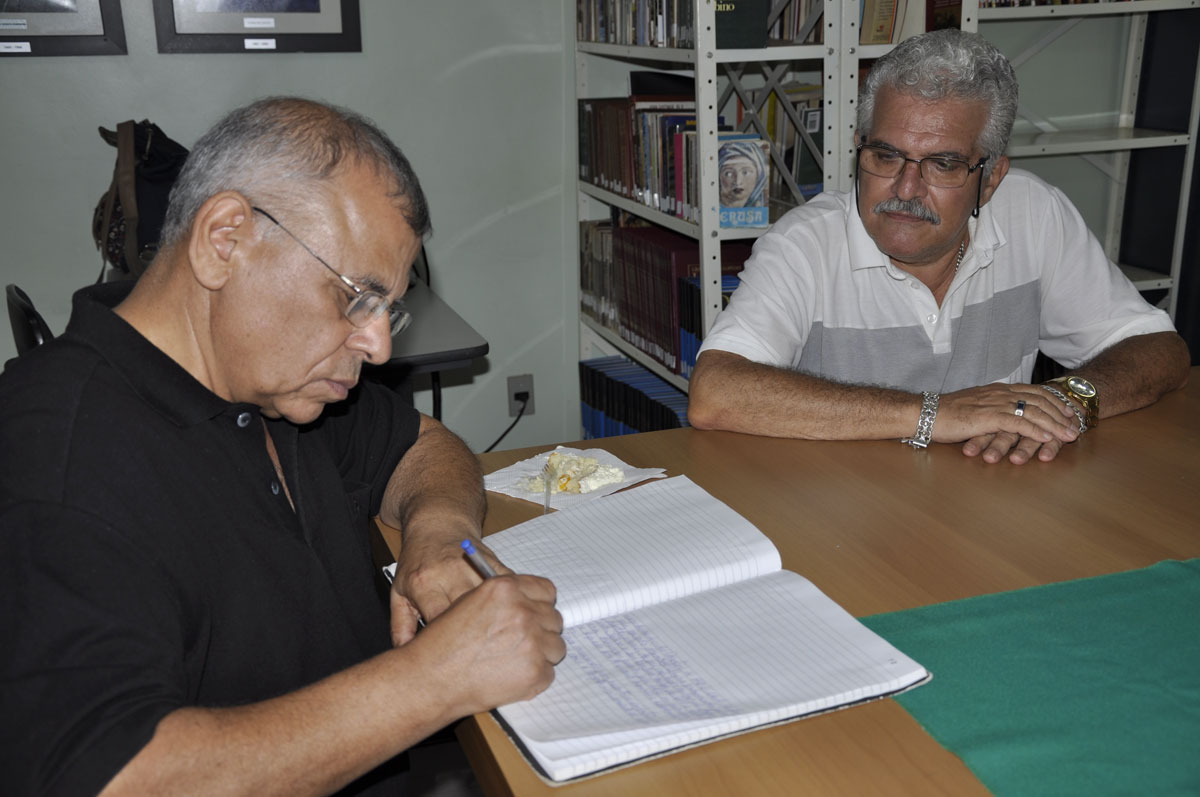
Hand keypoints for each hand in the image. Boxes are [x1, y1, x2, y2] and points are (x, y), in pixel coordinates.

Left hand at [390, 521, 510, 645]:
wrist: (438, 523)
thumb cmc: (418, 560)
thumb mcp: (399, 592)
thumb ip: (400, 626)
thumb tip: (405, 654)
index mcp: (424, 583)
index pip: (439, 620)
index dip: (447, 643)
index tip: (450, 658)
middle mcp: (451, 573)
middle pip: (470, 613)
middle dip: (473, 636)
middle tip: (475, 655)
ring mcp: (475, 567)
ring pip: (493, 603)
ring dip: (495, 623)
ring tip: (496, 642)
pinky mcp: (495, 562)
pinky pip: (509, 589)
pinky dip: (512, 605)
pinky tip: (510, 619)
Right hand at [412, 574, 565, 713]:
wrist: (429, 679)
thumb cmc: (441, 644)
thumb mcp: (468, 602)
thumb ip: (502, 597)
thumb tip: (526, 602)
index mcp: (505, 588)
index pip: (546, 590)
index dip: (540, 605)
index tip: (534, 615)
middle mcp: (522, 611)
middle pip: (554, 619)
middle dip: (540, 631)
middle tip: (518, 644)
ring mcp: (531, 641)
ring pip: (557, 646)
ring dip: (540, 655)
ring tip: (513, 662)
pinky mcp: (534, 671)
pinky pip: (549, 674)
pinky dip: (533, 679)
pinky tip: (510, 678)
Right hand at [934, 383, 1079, 464]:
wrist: (925, 413)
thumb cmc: (944, 414)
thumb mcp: (973, 408)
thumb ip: (990, 409)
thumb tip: (1002, 418)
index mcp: (996, 390)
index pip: (1033, 391)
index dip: (1053, 401)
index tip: (1067, 411)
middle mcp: (999, 393)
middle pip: (1039, 400)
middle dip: (1060, 414)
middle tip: (1075, 426)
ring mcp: (994, 404)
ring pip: (1033, 411)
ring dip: (1054, 424)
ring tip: (1068, 436)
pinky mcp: (988, 417)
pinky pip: (1018, 422)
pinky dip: (1036, 430)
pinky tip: (1047, 438)